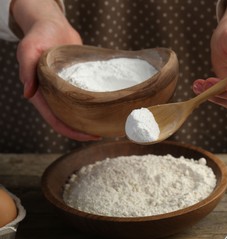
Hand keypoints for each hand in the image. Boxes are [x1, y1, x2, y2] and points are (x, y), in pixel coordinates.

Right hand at [12, 0, 99, 140]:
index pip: (55, 120)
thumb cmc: (38, 35)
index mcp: (41, 94)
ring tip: (109, 123)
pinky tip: (110, 105)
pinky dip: (97, 103)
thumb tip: (28, 94)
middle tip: (104, 133)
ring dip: (91, 119)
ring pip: (79, 110)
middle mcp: (54, 95)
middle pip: (69, 120)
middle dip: (84, 130)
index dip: (71, 131)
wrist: (53, 24)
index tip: (90, 136)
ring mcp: (67, 89)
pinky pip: (87, 96)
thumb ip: (27, 69)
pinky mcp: (78, 82)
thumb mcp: (29, 49)